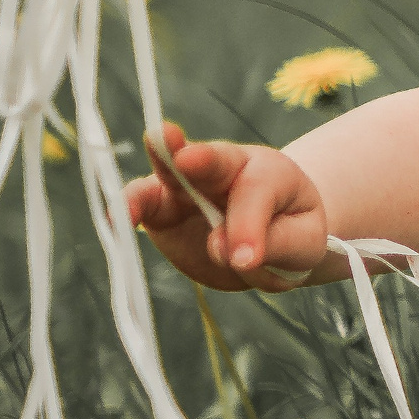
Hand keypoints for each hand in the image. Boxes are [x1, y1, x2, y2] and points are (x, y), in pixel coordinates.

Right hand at [124, 123, 329, 291]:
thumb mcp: (303, 243)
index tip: (246, 259)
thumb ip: (274, 243)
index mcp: (270, 173)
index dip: (249, 223)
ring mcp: (189, 187)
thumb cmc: (292, 233)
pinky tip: (115, 221)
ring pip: (168, 174)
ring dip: (152, 180)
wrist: (271, 238)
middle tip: (188, 160)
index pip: (258, 191)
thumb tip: (225, 250)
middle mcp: (226, 170)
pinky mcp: (162, 209)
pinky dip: (127, 209)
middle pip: (213, 159)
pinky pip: (141, 204)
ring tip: (135, 201)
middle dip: (199, 159)